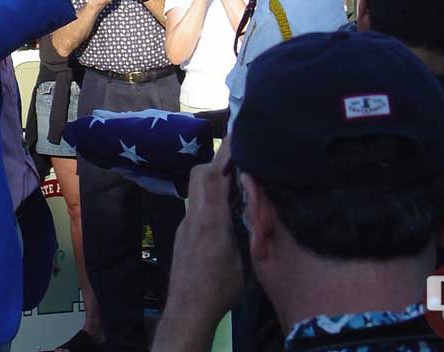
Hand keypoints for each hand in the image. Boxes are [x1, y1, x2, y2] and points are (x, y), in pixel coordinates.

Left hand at [166, 141, 243, 328]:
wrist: (187, 310)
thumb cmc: (219, 290)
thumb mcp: (245, 262)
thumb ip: (249, 231)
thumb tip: (258, 209)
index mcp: (211, 221)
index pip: (216, 177)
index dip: (227, 153)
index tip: (238, 132)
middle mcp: (195, 216)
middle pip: (200, 175)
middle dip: (219, 160)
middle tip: (242, 154)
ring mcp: (186, 224)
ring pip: (197, 188)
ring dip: (215, 176)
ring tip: (237, 176)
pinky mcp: (185, 233)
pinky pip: (197, 203)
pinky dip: (211, 194)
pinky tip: (226, 203)